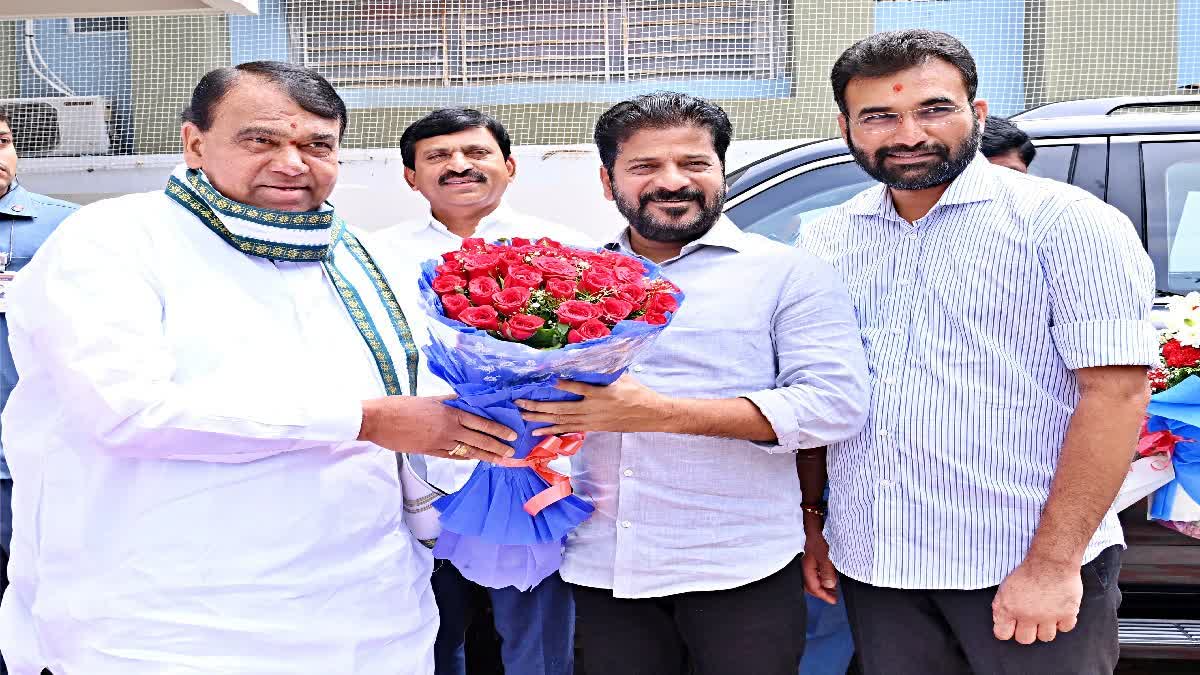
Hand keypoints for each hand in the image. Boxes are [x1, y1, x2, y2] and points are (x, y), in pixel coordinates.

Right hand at [359, 395, 516, 462]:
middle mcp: (449, 429)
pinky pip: (454, 456)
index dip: (498, 429)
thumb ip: (450, 401)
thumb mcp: (430, 399)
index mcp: (450, 412)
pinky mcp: (430, 452)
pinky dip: (466, 457)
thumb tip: (467, 400)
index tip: (511, 434)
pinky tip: (475, 459)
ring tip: (499, 460)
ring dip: (486, 456)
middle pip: (479, 439)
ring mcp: (440, 443)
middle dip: (497, 446)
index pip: (481, 422)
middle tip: (511, 452)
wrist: (380, 420)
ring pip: (469, 450)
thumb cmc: (402, 406)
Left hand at [516, 374, 669, 435]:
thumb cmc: (637, 393)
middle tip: (519, 402)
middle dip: (538, 406)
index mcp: (601, 394)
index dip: (562, 385)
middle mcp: (593, 409)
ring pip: (560, 421)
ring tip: (522, 415)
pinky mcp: (591, 428)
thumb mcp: (623, 377)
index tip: (547, 380)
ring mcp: (591, 421)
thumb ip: (604, 370)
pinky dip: (551, 431)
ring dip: (540, 418)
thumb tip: (590, 357)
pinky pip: (567, 430)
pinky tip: (537, 433)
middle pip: (560, 409)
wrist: (649, 415)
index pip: (578, 388)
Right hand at [801, 519, 837, 603]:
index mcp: (807, 568)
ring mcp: (809, 562)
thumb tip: (829, 585)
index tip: (834, 601)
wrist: (813, 524)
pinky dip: (824, 577)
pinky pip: (817, 572)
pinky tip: (831, 576)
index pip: (814, 588)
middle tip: (834, 597)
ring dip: (824, 585)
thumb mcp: (825, 555)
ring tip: (834, 588)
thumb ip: (826, 571)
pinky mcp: (814, 558)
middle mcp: (807, 567)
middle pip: (812, 586)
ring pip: (815, 579)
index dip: (824, 596)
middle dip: (823, 593)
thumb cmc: (818, 538)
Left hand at [992, 557, 1082, 643]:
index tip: (1011, 626)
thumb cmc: (1027, 570)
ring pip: (1046, 637)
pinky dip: (1063, 621)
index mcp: (1009, 608)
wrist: (1051, 561)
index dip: (1006, 630)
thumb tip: (1001, 622)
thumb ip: (1002, 607)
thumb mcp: (1006, 587)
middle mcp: (1028, 616)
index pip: (1002, 634)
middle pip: (1025, 639)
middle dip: (1026, 632)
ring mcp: (1048, 616)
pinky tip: (1059, 611)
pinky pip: (1065, 628)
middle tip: (1030, 621)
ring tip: (1045, 615)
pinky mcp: (1067, 613)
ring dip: (1045, 628)